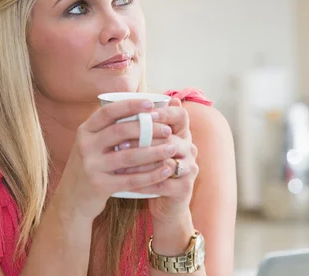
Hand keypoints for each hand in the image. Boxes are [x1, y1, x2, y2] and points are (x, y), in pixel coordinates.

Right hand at [54, 99, 177, 220]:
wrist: (71, 199)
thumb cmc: (90, 166)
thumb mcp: (92, 144)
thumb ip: (110, 129)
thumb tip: (143, 110)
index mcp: (85, 131)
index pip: (108, 112)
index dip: (130, 105)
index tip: (150, 103)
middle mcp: (85, 146)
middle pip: (120, 131)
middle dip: (147, 128)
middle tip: (168, 129)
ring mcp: (90, 166)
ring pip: (128, 156)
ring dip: (154, 151)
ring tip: (172, 148)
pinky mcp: (99, 186)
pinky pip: (130, 180)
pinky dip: (151, 175)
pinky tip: (165, 170)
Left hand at [127, 98, 198, 224]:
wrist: (167, 204)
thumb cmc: (153, 169)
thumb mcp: (150, 146)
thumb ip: (141, 128)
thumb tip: (118, 105)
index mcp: (183, 134)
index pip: (181, 116)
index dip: (163, 113)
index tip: (141, 114)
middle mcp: (190, 149)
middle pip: (170, 139)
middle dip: (143, 141)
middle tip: (119, 143)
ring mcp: (190, 169)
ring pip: (164, 162)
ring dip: (140, 163)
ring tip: (118, 164)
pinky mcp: (185, 188)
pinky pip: (161, 183)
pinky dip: (142, 183)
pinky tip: (125, 183)